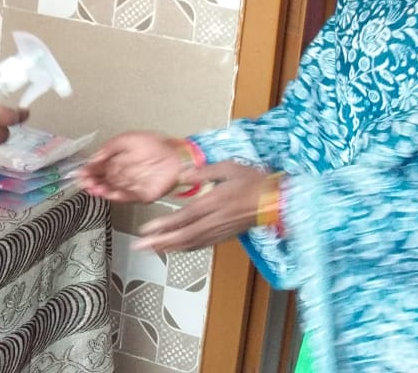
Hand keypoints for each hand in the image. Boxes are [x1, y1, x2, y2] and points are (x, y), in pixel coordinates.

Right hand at [78, 132, 189, 202]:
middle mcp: (123, 174)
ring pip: (112, 190)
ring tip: (93, 188)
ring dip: (101, 190)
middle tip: (84, 182)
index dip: (89, 171)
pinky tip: (108, 193)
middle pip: (103, 180)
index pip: (99, 167)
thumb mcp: (128, 139)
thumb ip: (110, 148)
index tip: (80, 173)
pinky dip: (116, 196)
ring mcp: (131, 185)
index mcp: (118, 160)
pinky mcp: (141, 194)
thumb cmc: (156, 144)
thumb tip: (94, 157)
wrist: (177, 156)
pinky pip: (126, 197)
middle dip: (92, 182)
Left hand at [132, 161, 271, 252]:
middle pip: (184, 235)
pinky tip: (176, 249)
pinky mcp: (225, 236)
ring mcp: (220, 231)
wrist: (278, 202)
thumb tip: (182, 174)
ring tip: (152, 249)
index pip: (185, 217)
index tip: (147, 229)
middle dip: (160, 242)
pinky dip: (186, 248)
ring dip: (170, 248)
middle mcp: (215, 220)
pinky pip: (202, 244)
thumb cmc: (255, 181)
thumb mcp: (229, 168)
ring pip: (192, 243)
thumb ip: (204, 172)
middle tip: (140, 247)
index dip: (165, 225)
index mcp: (215, 202)